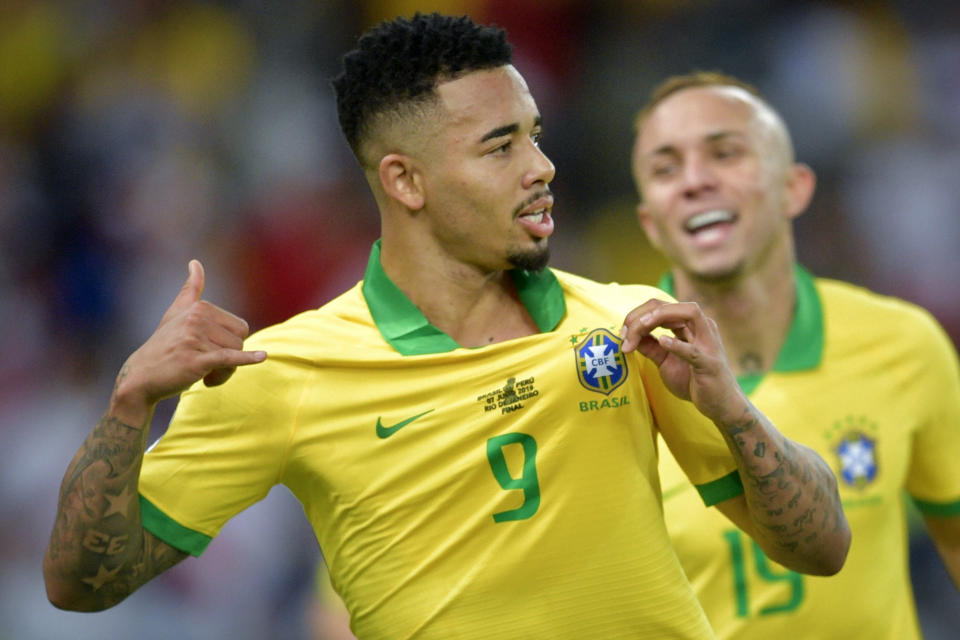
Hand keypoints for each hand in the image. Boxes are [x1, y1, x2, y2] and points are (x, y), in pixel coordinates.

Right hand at [113, 260, 266, 410]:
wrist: (141, 376)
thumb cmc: (164, 345)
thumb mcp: (176, 313)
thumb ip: (190, 289)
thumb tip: (195, 262)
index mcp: (200, 307)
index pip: (240, 327)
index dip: (231, 344)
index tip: (211, 352)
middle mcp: (197, 318)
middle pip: (240, 340)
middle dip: (231, 358)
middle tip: (209, 367)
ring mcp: (195, 338)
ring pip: (234, 355)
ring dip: (224, 372)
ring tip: (203, 374)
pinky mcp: (195, 359)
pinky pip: (228, 358)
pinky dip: (247, 359)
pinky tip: (262, 357)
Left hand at [620, 299, 744, 423]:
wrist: (720, 405)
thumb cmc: (694, 381)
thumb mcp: (665, 361)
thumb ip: (650, 347)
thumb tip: (628, 336)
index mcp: (690, 325)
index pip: (661, 306)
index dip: (637, 315)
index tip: (622, 333)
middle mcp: (702, 327)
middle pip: (670, 305)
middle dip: (643, 314)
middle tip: (624, 333)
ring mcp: (708, 343)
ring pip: (689, 313)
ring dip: (659, 317)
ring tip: (640, 327)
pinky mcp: (710, 363)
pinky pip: (694, 350)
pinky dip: (678, 344)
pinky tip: (663, 341)